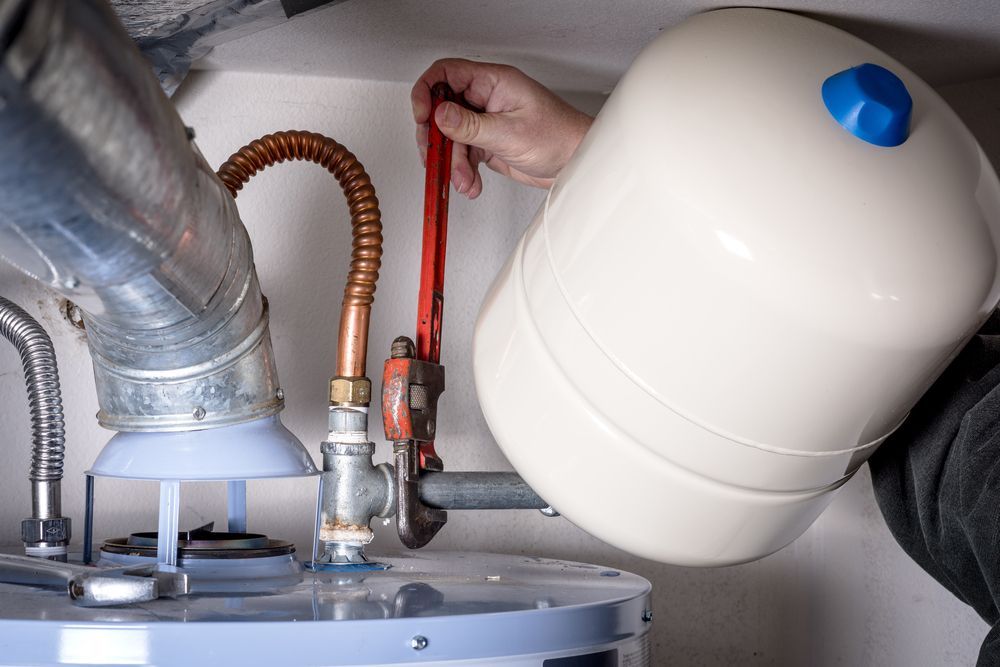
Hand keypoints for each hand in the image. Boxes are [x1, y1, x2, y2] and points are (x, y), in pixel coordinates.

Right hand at [411, 59, 593, 198]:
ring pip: (451, 137)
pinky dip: (463, 171)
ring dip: (452, 162)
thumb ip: (470, 125)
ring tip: (463, 179)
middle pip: (442, 109)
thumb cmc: (559, 137)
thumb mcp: (509, 132)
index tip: (422, 116)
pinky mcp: (488, 143)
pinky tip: (470, 183)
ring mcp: (486, 121)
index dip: (427, 92)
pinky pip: (464, 154)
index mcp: (493, 82)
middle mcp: (487, 99)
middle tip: (435, 155)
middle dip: (436, 137)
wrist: (576, 163)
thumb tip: (439, 115)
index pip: (447, 74)